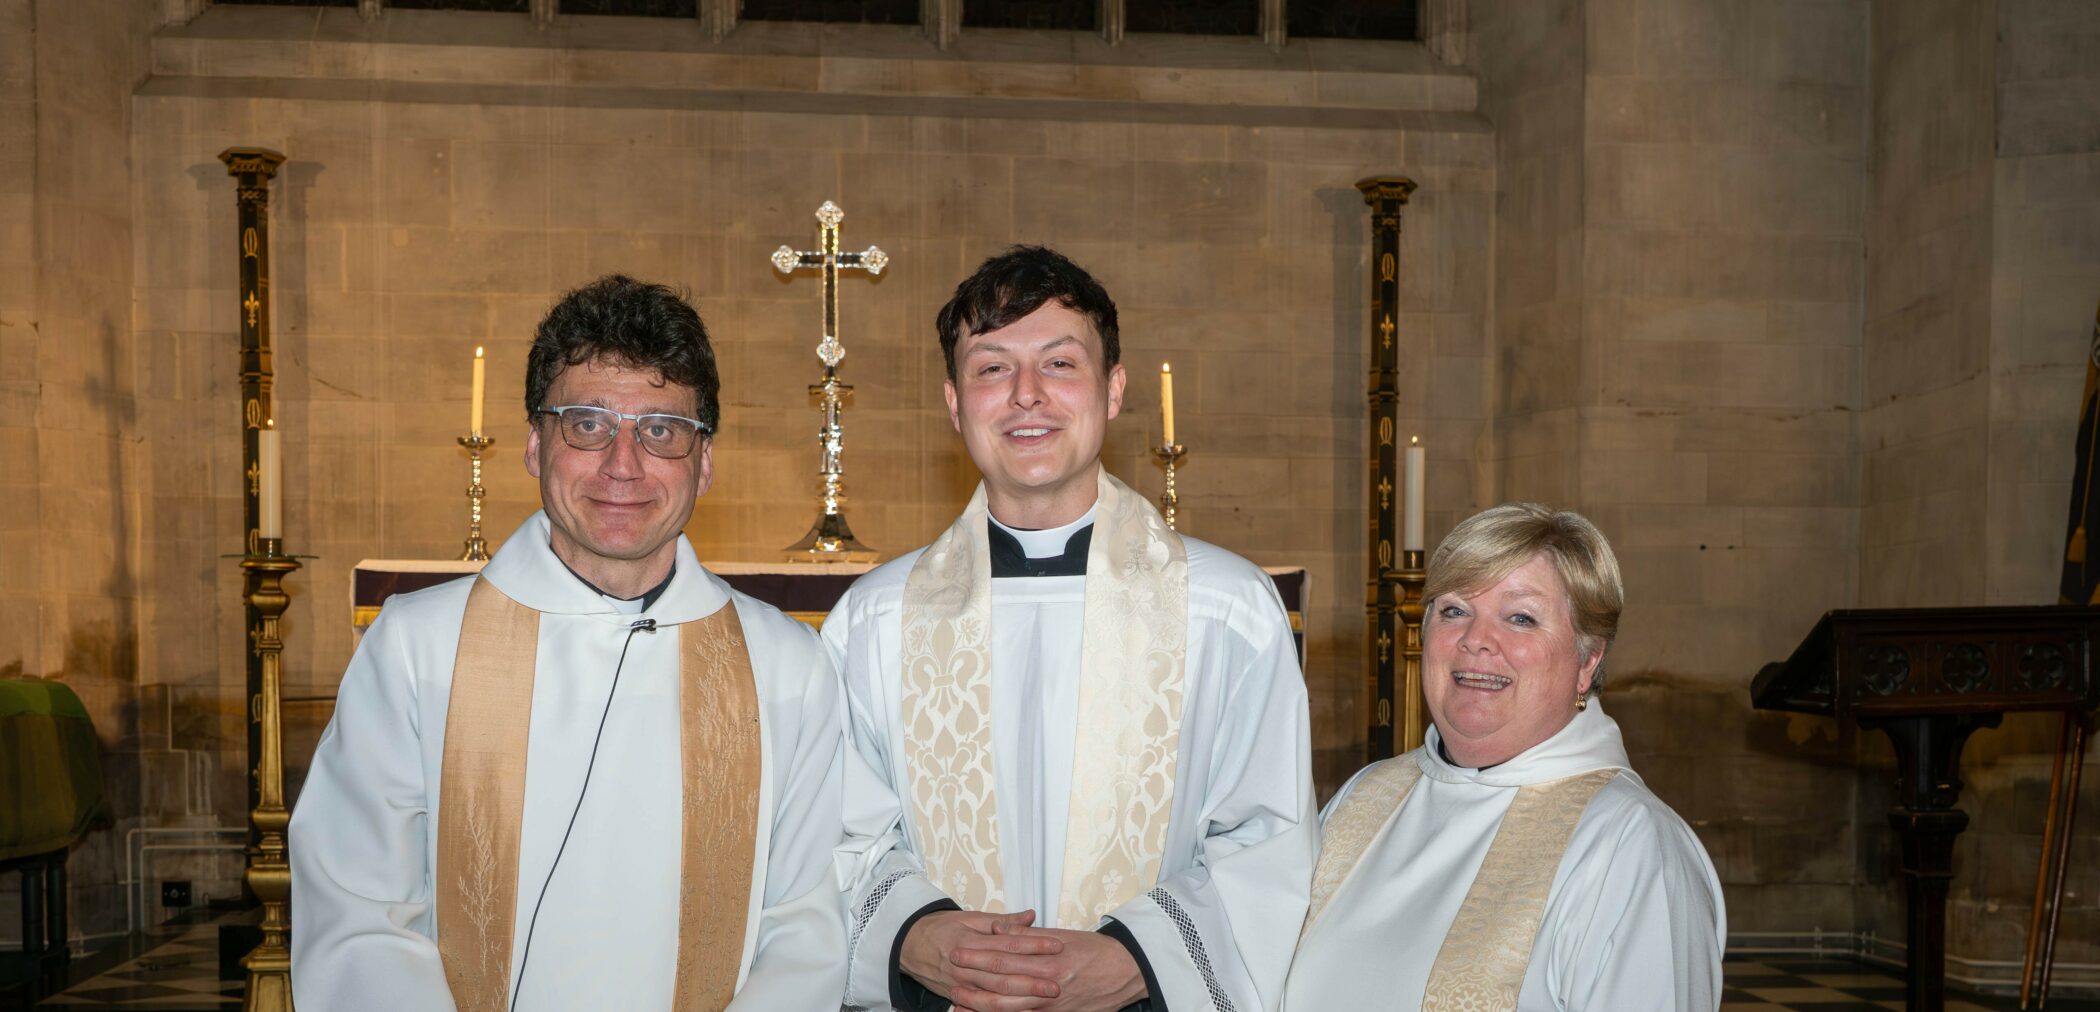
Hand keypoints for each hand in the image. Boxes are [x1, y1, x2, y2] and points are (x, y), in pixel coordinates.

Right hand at [901, 909, 1063, 1009]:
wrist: (907, 944)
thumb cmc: (941, 928)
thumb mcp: (969, 917)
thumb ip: (1002, 920)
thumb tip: (1031, 916)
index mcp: (970, 941)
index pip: (1007, 944)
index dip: (1033, 945)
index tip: (1056, 946)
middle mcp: (965, 965)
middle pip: (1002, 974)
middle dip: (1031, 980)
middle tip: (1057, 982)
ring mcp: (959, 984)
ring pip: (993, 996)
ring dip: (1020, 999)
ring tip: (1044, 998)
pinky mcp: (955, 997)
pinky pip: (980, 1008)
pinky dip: (999, 1011)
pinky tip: (1020, 1010)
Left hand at [949, 924, 1146, 1011]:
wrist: (1126, 971)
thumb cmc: (1094, 950)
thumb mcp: (1061, 935)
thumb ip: (1026, 934)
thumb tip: (996, 928)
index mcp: (1045, 958)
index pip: (1003, 957)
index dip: (977, 956)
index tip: (956, 952)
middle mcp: (1046, 984)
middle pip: (1002, 986)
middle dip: (973, 984)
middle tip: (950, 980)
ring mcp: (1053, 1006)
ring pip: (1011, 1009)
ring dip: (983, 1009)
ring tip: (959, 1006)